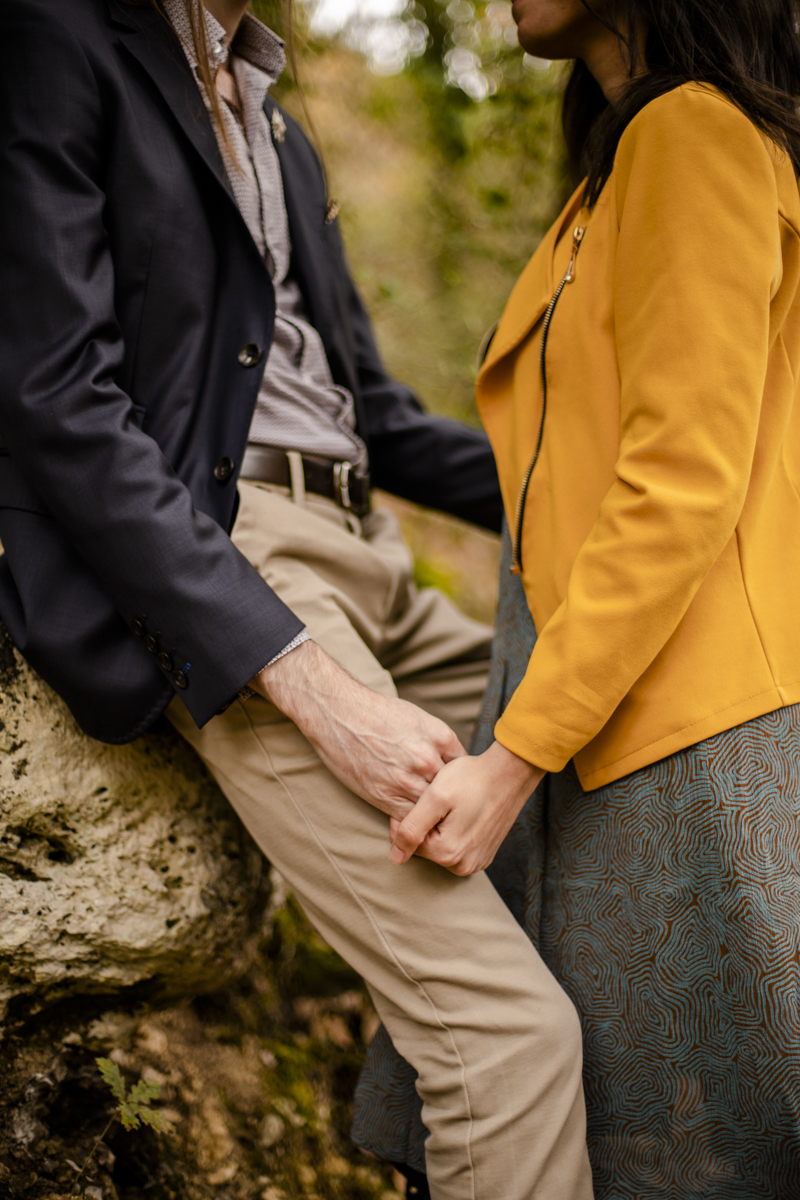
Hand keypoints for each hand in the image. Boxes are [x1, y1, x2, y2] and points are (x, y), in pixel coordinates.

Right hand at [250, 640, 465, 819]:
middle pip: (451, 792)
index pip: (464, 767)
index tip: (458, 787)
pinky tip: (413, 827)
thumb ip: (438, 740)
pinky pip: (408, 820)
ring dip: (432, 818)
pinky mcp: (385, 796)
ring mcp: (407, 780)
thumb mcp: (417, 717)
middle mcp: (428, 760)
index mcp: (440, 737)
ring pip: (431, 810)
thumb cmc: (376, 711)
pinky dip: (411, 825)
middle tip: (452, 812)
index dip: (461, 779)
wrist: (339, 713)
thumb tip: (450, 761)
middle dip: (452, 802)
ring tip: (435, 826)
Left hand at [389, 740, 543, 874]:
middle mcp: (464, 865)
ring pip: (441, 846)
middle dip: (427, 823)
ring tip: (454, 804)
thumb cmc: (471, 779)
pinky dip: (455, 830)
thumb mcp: (435, 797)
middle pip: (426, 847)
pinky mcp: (484, 853)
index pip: (409, 842)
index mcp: (448, 853)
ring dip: (441, 826)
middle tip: (440, 799)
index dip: (409, 817)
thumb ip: (411, 829)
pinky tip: (463, 812)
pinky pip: (458, 845)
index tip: (422, 797)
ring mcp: (477, 861)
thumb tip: (396, 858)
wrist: (510, 773)